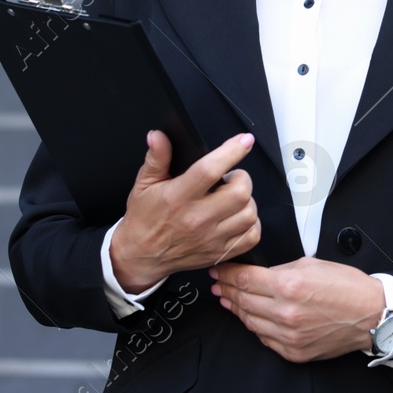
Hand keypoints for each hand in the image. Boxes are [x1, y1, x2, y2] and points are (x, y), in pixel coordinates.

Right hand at [109, 130, 261, 291]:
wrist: (141, 256)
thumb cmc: (144, 219)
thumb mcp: (144, 184)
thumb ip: (156, 158)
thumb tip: (158, 136)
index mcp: (178, 197)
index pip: (210, 169)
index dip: (231, 152)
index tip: (244, 140)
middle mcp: (197, 219)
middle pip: (240, 193)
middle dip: (242, 178)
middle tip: (231, 178)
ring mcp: (210, 238)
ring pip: (249, 214)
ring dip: (247, 201)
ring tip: (233, 198)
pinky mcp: (218, 253)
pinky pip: (251, 237)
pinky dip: (251, 225)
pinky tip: (238, 217)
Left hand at [209, 256, 385, 362]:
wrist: (372, 315)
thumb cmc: (349, 287)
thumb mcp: (313, 264)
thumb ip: (282, 269)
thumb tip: (260, 274)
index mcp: (289, 286)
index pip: (244, 279)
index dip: (227, 274)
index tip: (219, 271)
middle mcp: (286, 313)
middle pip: (243, 301)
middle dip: (227, 290)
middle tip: (219, 284)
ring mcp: (288, 336)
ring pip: (250, 322)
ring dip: (237, 309)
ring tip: (229, 300)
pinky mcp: (294, 352)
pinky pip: (264, 338)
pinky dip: (256, 326)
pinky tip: (252, 317)